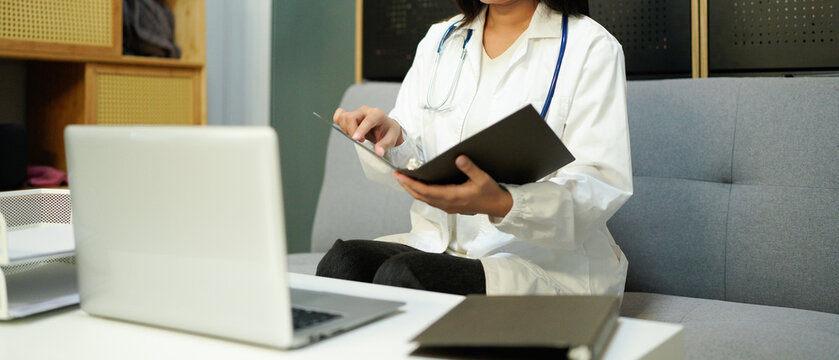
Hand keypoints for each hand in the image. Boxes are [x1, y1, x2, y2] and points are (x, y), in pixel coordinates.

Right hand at [333, 106, 403, 156]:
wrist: (387, 127)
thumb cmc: (389, 131)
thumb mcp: (392, 139)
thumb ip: (384, 145)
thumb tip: (378, 152)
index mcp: (377, 114)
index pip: (367, 121)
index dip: (360, 129)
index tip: (356, 139)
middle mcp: (366, 111)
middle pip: (351, 118)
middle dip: (351, 131)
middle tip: (361, 140)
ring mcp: (357, 112)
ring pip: (343, 117)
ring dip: (346, 129)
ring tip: (357, 136)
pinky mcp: (351, 115)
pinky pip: (339, 116)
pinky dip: (339, 123)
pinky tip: (347, 130)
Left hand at [394, 155, 512, 217]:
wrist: (497, 205)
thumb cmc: (490, 193)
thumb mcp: (482, 178)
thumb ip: (470, 168)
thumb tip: (459, 158)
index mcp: (453, 196)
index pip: (426, 191)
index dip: (412, 184)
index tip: (401, 176)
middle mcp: (447, 204)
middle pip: (421, 196)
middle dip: (407, 186)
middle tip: (397, 176)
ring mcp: (447, 207)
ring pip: (424, 200)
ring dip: (412, 191)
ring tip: (403, 180)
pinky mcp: (449, 206)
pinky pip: (430, 201)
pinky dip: (420, 194)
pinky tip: (417, 187)